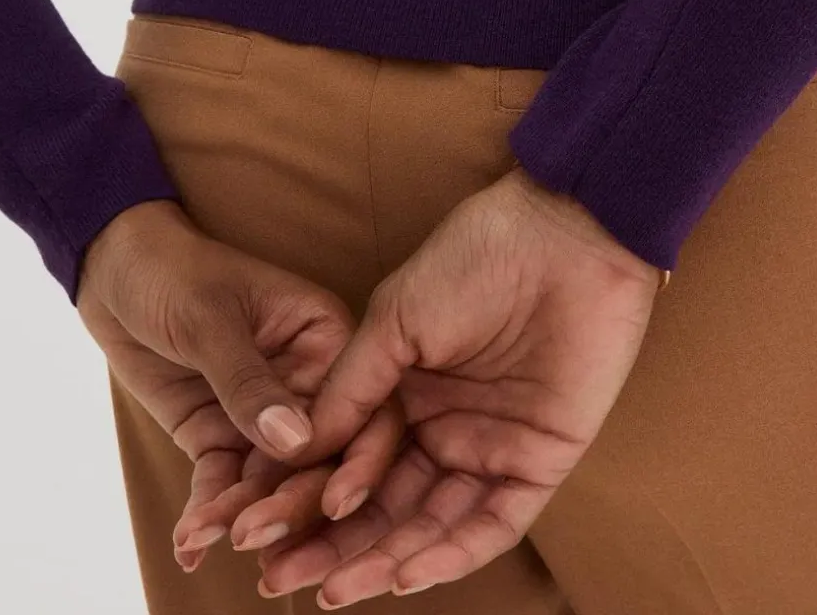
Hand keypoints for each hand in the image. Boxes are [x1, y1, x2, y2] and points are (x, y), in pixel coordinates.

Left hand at [74, 199, 403, 573]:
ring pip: (269, 481)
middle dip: (289, 501)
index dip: (356, 458)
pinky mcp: (220, 435)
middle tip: (252, 534)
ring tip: (206, 536)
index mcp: (325, 338)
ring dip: (243, 515)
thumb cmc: (173, 271)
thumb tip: (297, 445)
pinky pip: (222, 483)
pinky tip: (189, 544)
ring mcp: (262, 415)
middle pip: (319, 457)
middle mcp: (306, 382)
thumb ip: (250, 383)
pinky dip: (207, 513)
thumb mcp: (211, 320)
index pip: (360, 406)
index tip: (334, 505)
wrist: (112, 270)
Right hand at [252, 167, 661, 604]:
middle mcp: (444, 427)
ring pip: (430, 526)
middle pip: (383, 505)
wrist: (561, 238)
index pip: (350, 460)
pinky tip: (403, 575)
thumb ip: (352, 387)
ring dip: (383, 561)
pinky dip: (450, 554)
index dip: (305, 496)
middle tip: (282, 578)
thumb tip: (298, 449)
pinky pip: (492, 525)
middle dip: (333, 547)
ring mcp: (491, 447)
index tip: (255, 528)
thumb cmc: (475, 258)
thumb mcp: (395, 318)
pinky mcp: (539, 463)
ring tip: (333, 590)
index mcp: (406, 391)